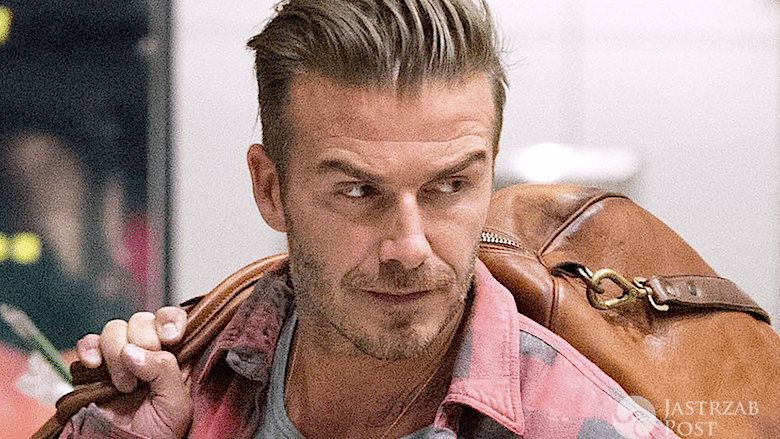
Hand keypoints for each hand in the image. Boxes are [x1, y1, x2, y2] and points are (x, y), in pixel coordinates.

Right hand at [76, 307, 191, 438]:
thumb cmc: (158, 432)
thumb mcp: (175, 404)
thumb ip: (164, 371)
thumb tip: (132, 350)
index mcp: (174, 355)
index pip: (172, 318)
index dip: (169, 321)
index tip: (170, 338)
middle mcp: (147, 350)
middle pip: (142, 320)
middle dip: (143, 343)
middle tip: (142, 377)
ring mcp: (119, 357)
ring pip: (115, 328)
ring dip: (117, 354)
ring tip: (123, 386)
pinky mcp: (94, 367)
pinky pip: (88, 342)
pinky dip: (89, 349)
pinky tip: (94, 366)